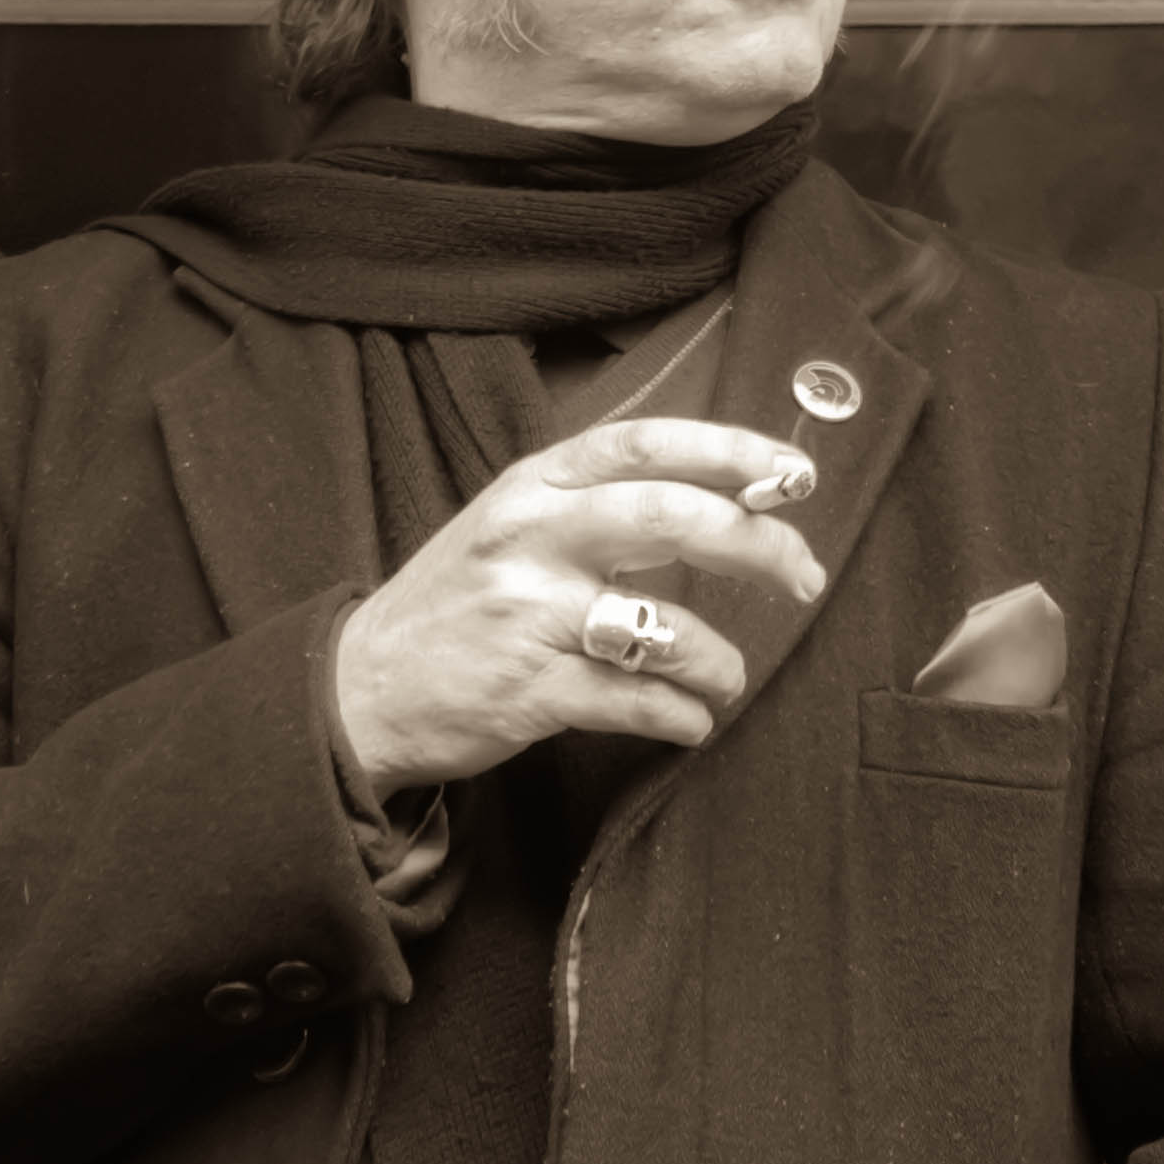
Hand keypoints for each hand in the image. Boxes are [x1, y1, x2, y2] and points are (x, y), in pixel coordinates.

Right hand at [330, 418, 829, 803]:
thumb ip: (600, 504)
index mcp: (534, 484)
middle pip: (670, 518)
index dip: (733, 450)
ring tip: (726, 678)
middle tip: (802, 577)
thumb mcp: (514, 523)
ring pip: (665, 626)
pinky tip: (687, 720)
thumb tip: (728, 498)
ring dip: (720, 660)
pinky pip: (637, 702)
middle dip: (757, 545)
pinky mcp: (528, 692)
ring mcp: (527, 614)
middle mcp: (531, 536)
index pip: (648, 443)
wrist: (361, 688)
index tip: (796, 473)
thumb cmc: (461, 602)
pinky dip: (680, 716)